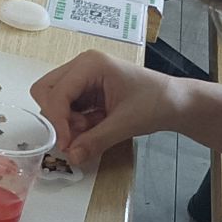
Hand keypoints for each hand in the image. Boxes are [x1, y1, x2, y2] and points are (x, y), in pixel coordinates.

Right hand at [30, 50, 181, 161]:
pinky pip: (67, 108)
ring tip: (92, 129)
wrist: (175, 102)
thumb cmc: (155, 102)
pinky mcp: (85, 90)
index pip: (56, 93)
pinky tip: (95, 126)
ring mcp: (82, 77)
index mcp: (90, 64)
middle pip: (46, 92)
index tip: (66, 145)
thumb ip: (96, 140)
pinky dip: (74, 123)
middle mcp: (81, 66)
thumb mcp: (126, 123)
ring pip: (54, 101)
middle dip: (58, 118)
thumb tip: (71, 157)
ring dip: (66, 122)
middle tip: (77, 135)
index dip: (57, 121)